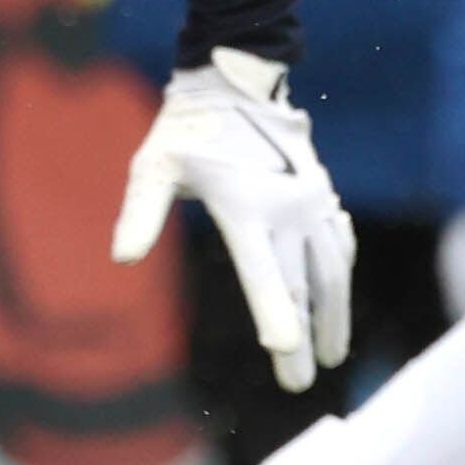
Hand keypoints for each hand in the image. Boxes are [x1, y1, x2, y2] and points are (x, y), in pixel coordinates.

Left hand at [112, 49, 356, 392]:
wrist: (236, 81)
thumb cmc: (186, 130)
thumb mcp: (152, 166)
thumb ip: (139, 212)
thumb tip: (123, 258)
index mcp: (244, 205)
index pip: (262, 270)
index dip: (272, 311)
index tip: (283, 347)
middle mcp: (286, 208)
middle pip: (300, 286)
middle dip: (303, 339)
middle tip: (299, 384)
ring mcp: (311, 201)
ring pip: (331, 271)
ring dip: (334, 316)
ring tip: (334, 356)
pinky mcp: (322, 196)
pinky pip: (340, 245)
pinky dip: (341, 278)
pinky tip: (339, 302)